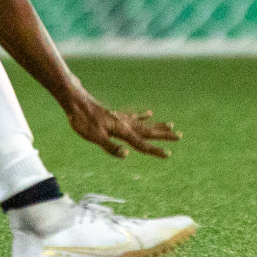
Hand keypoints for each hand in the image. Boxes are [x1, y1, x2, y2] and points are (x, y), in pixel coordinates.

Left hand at [63, 91, 180, 158]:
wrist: (75, 101)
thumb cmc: (83, 121)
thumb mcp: (95, 137)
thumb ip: (110, 147)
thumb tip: (127, 155)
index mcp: (122, 131)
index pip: (141, 144)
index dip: (154, 151)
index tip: (168, 154)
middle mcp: (125, 123)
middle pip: (148, 131)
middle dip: (163, 135)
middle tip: (180, 136)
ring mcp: (121, 118)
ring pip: (144, 124)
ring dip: (157, 126)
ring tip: (171, 125)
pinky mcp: (115, 115)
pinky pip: (133, 116)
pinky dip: (142, 116)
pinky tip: (149, 113)